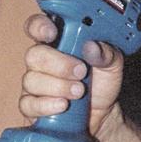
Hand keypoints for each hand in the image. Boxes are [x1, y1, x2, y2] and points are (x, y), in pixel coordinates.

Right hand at [19, 13, 124, 137]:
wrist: (102, 115)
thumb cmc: (101, 84)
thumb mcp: (112, 65)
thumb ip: (106, 53)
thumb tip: (92, 47)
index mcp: (58, 43)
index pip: (37, 27)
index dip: (39, 26)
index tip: (52, 33)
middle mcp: (42, 61)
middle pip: (34, 55)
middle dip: (58, 64)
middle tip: (81, 72)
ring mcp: (35, 84)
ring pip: (31, 80)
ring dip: (58, 86)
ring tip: (79, 92)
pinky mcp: (32, 106)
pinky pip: (29, 104)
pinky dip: (47, 105)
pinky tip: (63, 105)